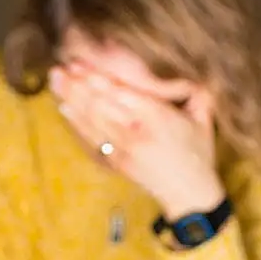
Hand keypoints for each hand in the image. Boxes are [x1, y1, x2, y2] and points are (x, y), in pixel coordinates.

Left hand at [49, 66, 224, 220]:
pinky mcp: (115, 162)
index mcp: (158, 119)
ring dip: (71, 100)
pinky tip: (64, 108)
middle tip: (58, 68)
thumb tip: (196, 71)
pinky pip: (91, 139)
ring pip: (92, 121)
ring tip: (56, 81)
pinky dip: (76, 123)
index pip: (122, 94)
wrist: (189, 195)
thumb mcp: (204, 121)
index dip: (99, 80)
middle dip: (77, 86)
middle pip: (101, 106)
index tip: (82, 65)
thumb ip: (199, 94)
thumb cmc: (198, 155)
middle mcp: (137, 133)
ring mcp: (123, 150)